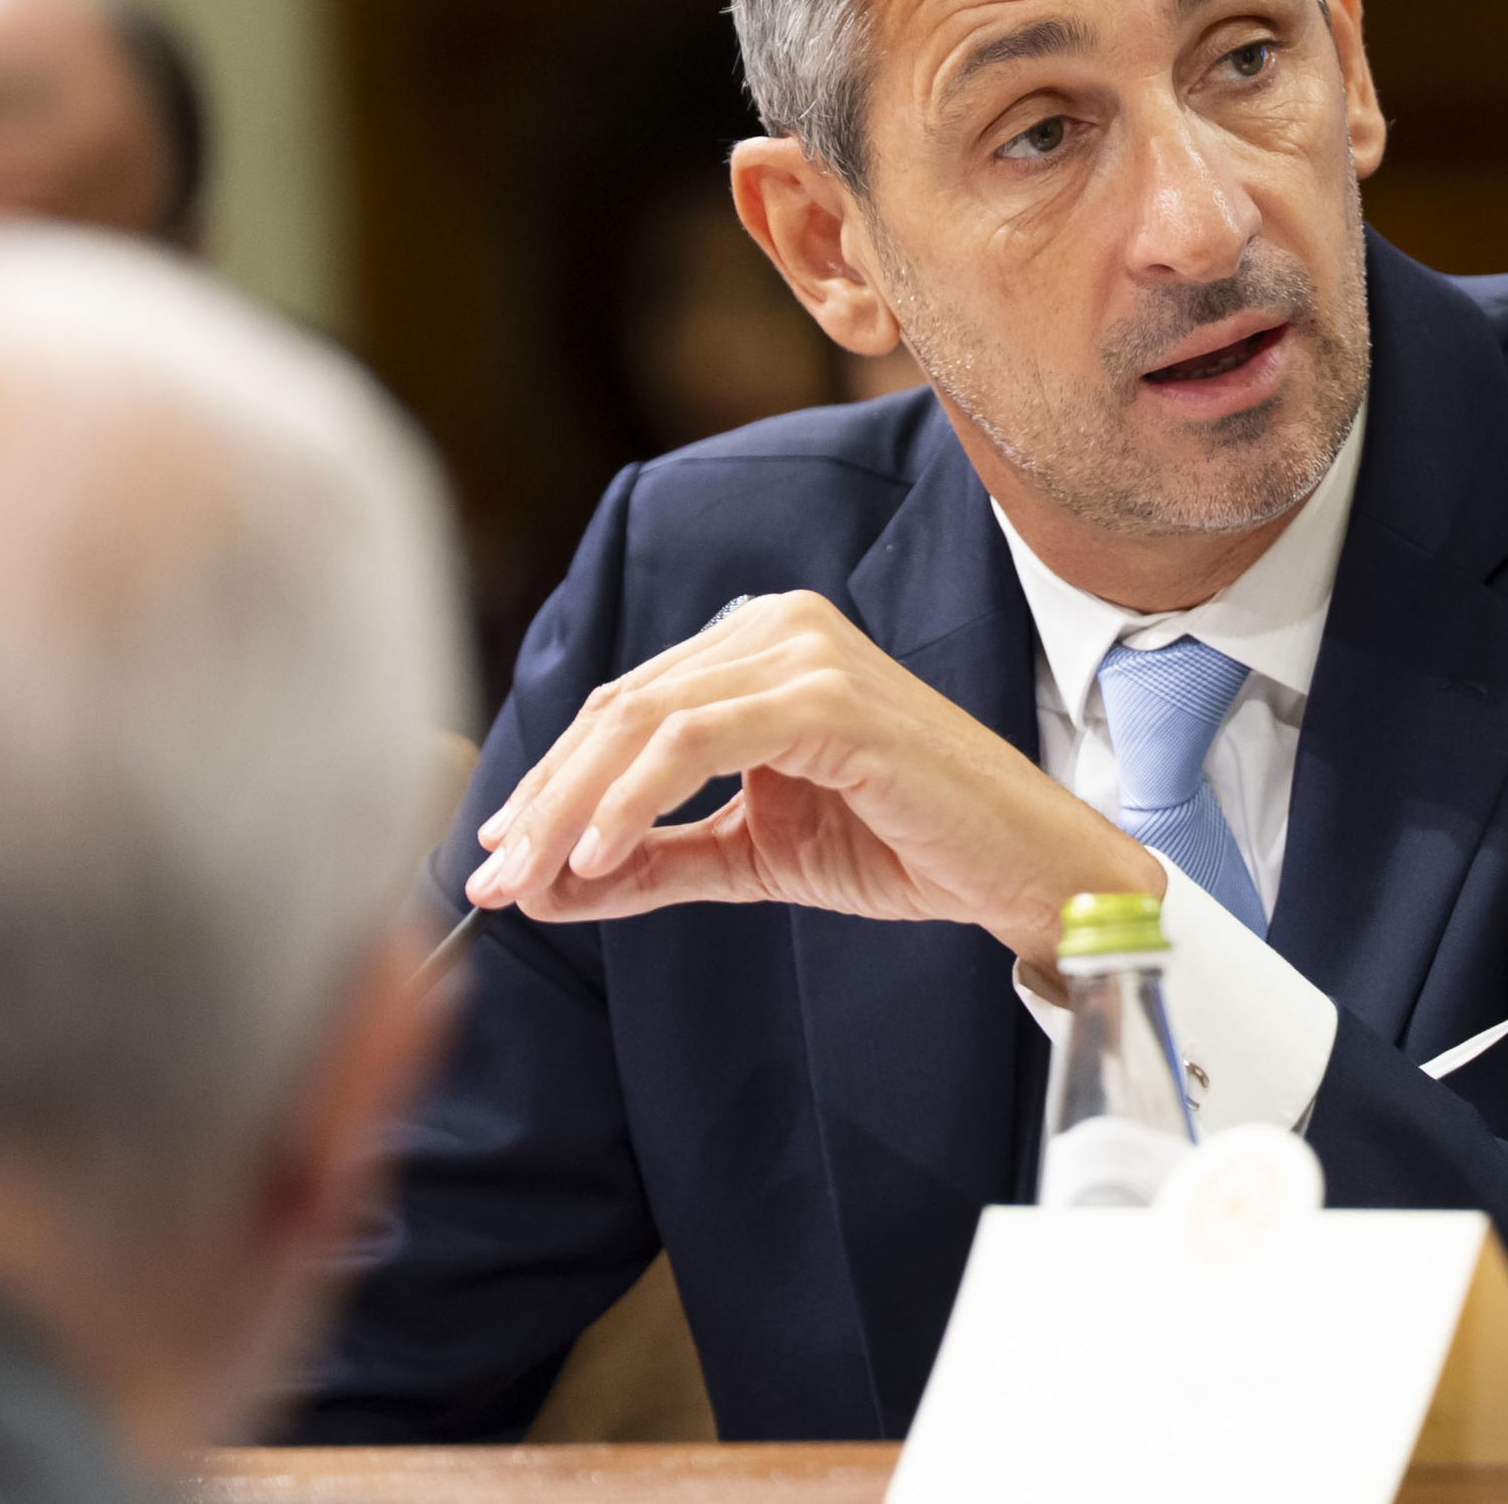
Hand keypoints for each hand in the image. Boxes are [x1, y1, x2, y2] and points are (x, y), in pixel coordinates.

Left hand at [465, 591, 1161, 970]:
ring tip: (531, 881)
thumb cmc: (907, 845)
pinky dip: (631, 801)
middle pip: (620, 708)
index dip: (549, 782)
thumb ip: (655, 856)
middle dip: (541, 799)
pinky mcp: (828, 697)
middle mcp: (780, 625)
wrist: (1017, 868)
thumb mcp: (755, 851)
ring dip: (568, 806)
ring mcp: (806, 652)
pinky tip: (592, 858)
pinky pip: (695, 742)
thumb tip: (543, 882)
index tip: (496, 859)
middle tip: (490, 880)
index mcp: (763, 644)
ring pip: (643, 721)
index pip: (626, 706)